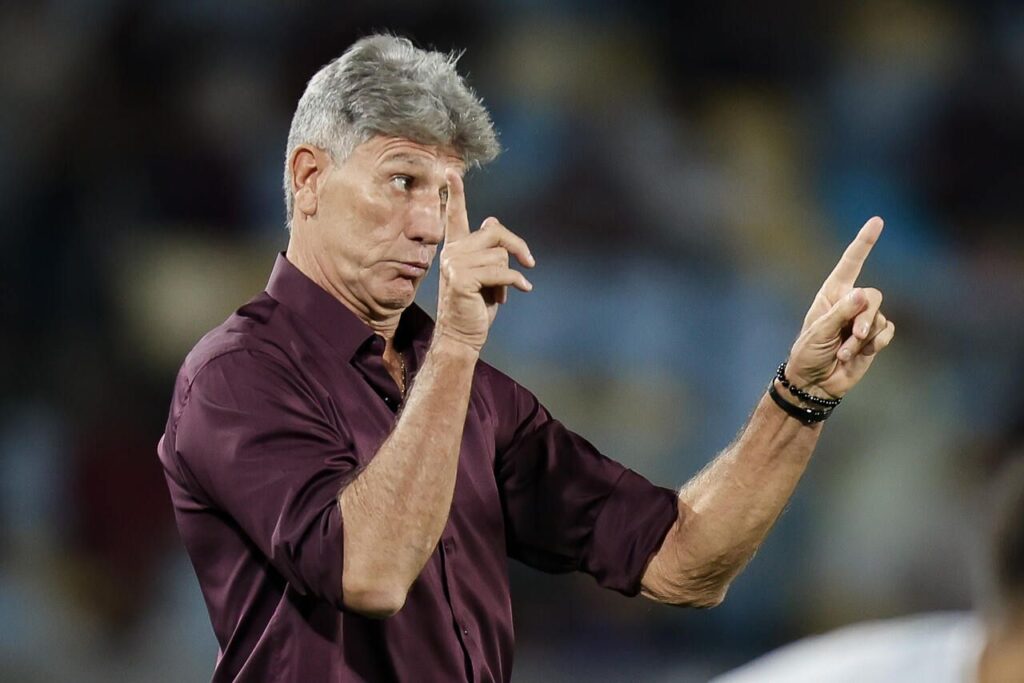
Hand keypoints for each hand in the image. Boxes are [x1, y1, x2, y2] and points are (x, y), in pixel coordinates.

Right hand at [434, 170, 534, 351]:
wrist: (462, 335)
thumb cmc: (476, 306)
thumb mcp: (486, 273)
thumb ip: (488, 249)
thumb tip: (491, 220)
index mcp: (456, 248)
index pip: (455, 216)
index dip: (456, 194)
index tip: (451, 171)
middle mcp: (452, 252)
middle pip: (496, 232)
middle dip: (518, 247)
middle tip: (529, 262)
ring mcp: (454, 265)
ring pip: (501, 255)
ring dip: (510, 275)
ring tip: (502, 291)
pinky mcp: (462, 279)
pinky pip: (501, 271)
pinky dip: (516, 282)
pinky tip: (522, 290)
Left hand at [786, 217, 894, 398]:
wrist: (814, 382)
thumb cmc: (808, 353)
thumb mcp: (819, 332)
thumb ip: (841, 313)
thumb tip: (863, 295)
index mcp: (831, 294)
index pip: (851, 264)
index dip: (864, 242)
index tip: (877, 221)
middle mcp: (849, 303)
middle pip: (873, 296)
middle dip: (866, 317)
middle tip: (854, 335)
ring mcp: (863, 321)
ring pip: (880, 317)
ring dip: (864, 338)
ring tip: (845, 352)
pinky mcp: (874, 338)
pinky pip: (887, 332)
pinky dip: (875, 344)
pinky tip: (860, 355)